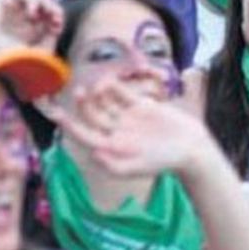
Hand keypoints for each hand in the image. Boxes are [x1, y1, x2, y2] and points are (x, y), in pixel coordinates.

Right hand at [0, 0, 62, 51]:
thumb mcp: (37, 53)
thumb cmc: (7, 60)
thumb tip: (56, 24)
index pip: (50, 16)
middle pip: (45, 4)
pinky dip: (34, 0)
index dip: (57, 17)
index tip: (57, 27)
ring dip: (46, 2)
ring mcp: (12, 8)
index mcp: (29, 31)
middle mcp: (20, 18)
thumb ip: (49, 38)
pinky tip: (32, 13)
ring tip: (46, 13)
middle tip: (55, 19)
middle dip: (54, 9)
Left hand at [39, 79, 212, 178]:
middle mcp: (117, 132)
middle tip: (79, 91)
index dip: (70, 125)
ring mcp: (128, 118)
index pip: (85, 135)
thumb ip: (115, 166)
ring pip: (105, 103)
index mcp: (112, 147)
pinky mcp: (142, 107)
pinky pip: (123, 94)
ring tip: (97, 85)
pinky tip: (108, 81)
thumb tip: (93, 154)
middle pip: (92, 116)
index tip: (57, 114)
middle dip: (83, 104)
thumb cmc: (165, 161)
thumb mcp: (140, 168)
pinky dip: (114, 87)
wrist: (191, 148)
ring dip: (97, 93)